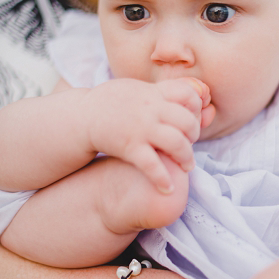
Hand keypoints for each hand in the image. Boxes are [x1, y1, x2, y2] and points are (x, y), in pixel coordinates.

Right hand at [84, 77, 212, 192]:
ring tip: (187, 166)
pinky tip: (168, 189)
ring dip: (186, 157)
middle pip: (187, 121)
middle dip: (194, 135)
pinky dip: (162, 179)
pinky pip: (152, 165)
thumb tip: (193, 94)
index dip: (196, 108)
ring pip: (177, 143)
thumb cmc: (112, 103)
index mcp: (153, 93)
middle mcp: (150, 109)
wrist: (82, 117)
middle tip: (190, 143)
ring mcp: (140, 128)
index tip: (193, 118)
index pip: (188, 94)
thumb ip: (162, 93)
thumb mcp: (137, 89)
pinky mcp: (130, 147)